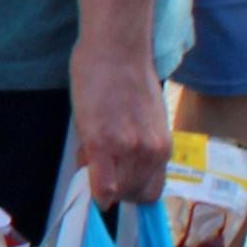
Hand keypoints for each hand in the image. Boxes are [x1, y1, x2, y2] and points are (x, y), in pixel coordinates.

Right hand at [69, 31, 170, 208]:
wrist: (116, 51)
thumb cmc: (127, 77)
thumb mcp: (144, 119)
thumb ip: (137, 146)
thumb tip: (117, 166)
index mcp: (162, 147)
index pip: (151, 192)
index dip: (130, 191)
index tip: (116, 181)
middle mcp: (151, 153)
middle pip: (132, 195)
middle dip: (112, 187)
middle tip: (98, 164)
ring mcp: (128, 150)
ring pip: (115, 191)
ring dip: (99, 181)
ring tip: (90, 151)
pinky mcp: (103, 143)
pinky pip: (100, 184)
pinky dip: (93, 189)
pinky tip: (85, 174)